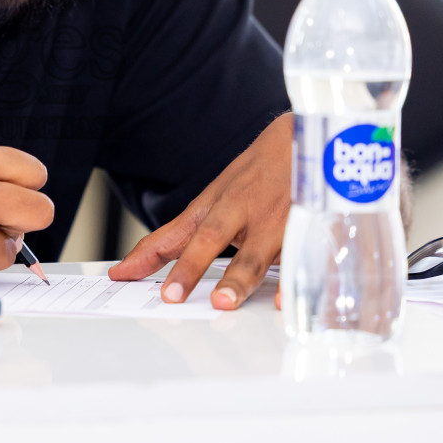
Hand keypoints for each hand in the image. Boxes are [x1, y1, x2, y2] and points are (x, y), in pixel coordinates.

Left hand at [108, 113, 291, 309]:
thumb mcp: (213, 199)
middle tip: (173, 295)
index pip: (188, 232)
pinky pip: (305, 260)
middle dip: (192, 264)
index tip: (129, 276)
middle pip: (216, 236)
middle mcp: (248, 213)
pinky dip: (295, 282)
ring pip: (259, 253)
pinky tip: (283, 302)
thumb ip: (174, 237)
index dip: (163, 258)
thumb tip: (130, 267)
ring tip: (224, 302)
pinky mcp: (313, 234)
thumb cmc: (257, 174)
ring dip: (240, 278)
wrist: (310, 140)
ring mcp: (281, 222)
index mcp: (223, 205)